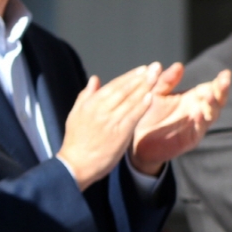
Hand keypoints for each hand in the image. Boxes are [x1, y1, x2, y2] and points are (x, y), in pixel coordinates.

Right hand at [57, 63, 161, 188]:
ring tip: (156, 77)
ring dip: (144, 87)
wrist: (75, 164)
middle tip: (154, 67)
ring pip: (130, 100)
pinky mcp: (119, 133)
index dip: (128, 76)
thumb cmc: (76, 141)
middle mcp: (100, 110)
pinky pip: (132, 116)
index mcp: (89, 104)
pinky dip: (141, 105)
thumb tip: (95, 79)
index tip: (142, 69)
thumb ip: (85, 96)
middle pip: (123, 90)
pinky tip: (151, 96)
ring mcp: (110, 121)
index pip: (113, 86)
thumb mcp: (75, 115)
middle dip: (140, 78)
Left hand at [131, 65, 230, 174]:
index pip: (211, 88)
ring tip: (209, 94)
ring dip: (212, 105)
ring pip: (211, 114)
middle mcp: (198, 110)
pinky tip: (198, 113)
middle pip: (217, 100)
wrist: (137, 139)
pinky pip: (199, 129)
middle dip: (221, 91)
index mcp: (192, 98)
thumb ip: (166, 80)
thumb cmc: (148, 114)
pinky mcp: (191, 138)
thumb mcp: (155, 93)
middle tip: (224, 81)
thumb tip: (178, 65)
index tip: (225, 73)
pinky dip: (200, 121)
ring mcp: (196, 125)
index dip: (220, 81)